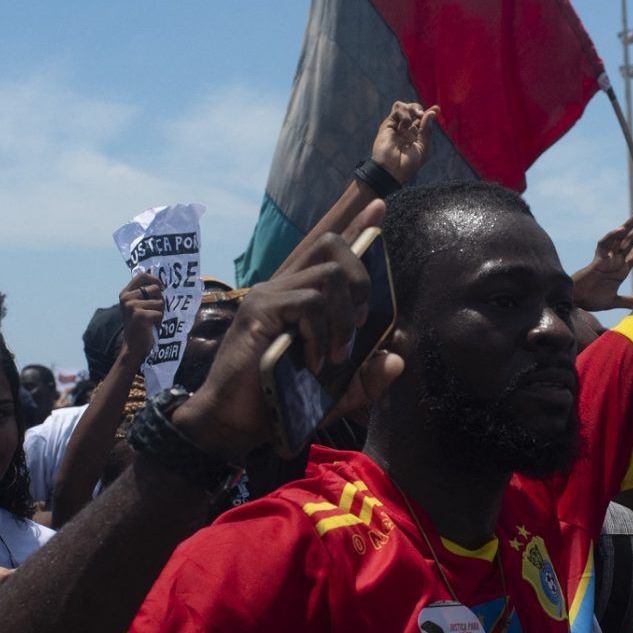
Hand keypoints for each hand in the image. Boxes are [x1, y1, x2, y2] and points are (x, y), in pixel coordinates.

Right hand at [116, 271, 168, 372]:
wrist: (133, 348)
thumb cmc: (140, 327)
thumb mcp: (139, 307)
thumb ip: (145, 294)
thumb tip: (161, 283)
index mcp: (125, 293)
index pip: (142, 275)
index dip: (155, 279)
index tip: (161, 288)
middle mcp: (126, 298)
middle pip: (155, 289)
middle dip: (160, 301)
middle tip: (154, 313)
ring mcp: (132, 306)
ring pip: (160, 302)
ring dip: (160, 313)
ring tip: (151, 322)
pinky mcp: (139, 315)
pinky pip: (160, 313)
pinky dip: (159, 322)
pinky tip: (151, 328)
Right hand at [170, 199, 403, 462]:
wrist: (235, 423)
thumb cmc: (279, 404)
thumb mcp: (336, 396)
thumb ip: (367, 379)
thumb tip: (397, 357)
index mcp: (299, 299)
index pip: (329, 251)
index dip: (357, 227)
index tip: (380, 209)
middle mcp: (283, 287)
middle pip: (332, 245)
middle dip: (360, 279)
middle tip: (356, 326)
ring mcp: (270, 295)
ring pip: (328, 275)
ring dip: (342, 317)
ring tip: (334, 356)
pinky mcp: (261, 310)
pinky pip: (308, 302)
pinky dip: (321, 333)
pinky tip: (315, 362)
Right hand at [371, 101, 438, 184]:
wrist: (392, 170)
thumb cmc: (409, 164)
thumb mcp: (424, 147)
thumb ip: (427, 130)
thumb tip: (431, 112)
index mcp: (417, 136)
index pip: (423, 120)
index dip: (430, 113)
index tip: (437, 109)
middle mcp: (407, 130)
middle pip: (414, 110)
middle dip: (419, 109)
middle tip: (421, 116)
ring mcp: (397, 126)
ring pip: (404, 107)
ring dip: (412, 108)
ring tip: (415, 117)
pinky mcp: (388, 124)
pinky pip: (397, 108)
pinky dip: (404, 112)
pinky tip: (406, 123)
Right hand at [571, 211, 632, 310]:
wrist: (578, 301)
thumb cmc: (592, 299)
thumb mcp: (614, 301)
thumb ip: (626, 300)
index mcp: (621, 269)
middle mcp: (616, 260)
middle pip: (631, 241)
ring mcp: (607, 258)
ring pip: (619, 238)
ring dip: (629, 225)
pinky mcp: (598, 259)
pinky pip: (605, 244)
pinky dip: (612, 236)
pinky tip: (621, 229)